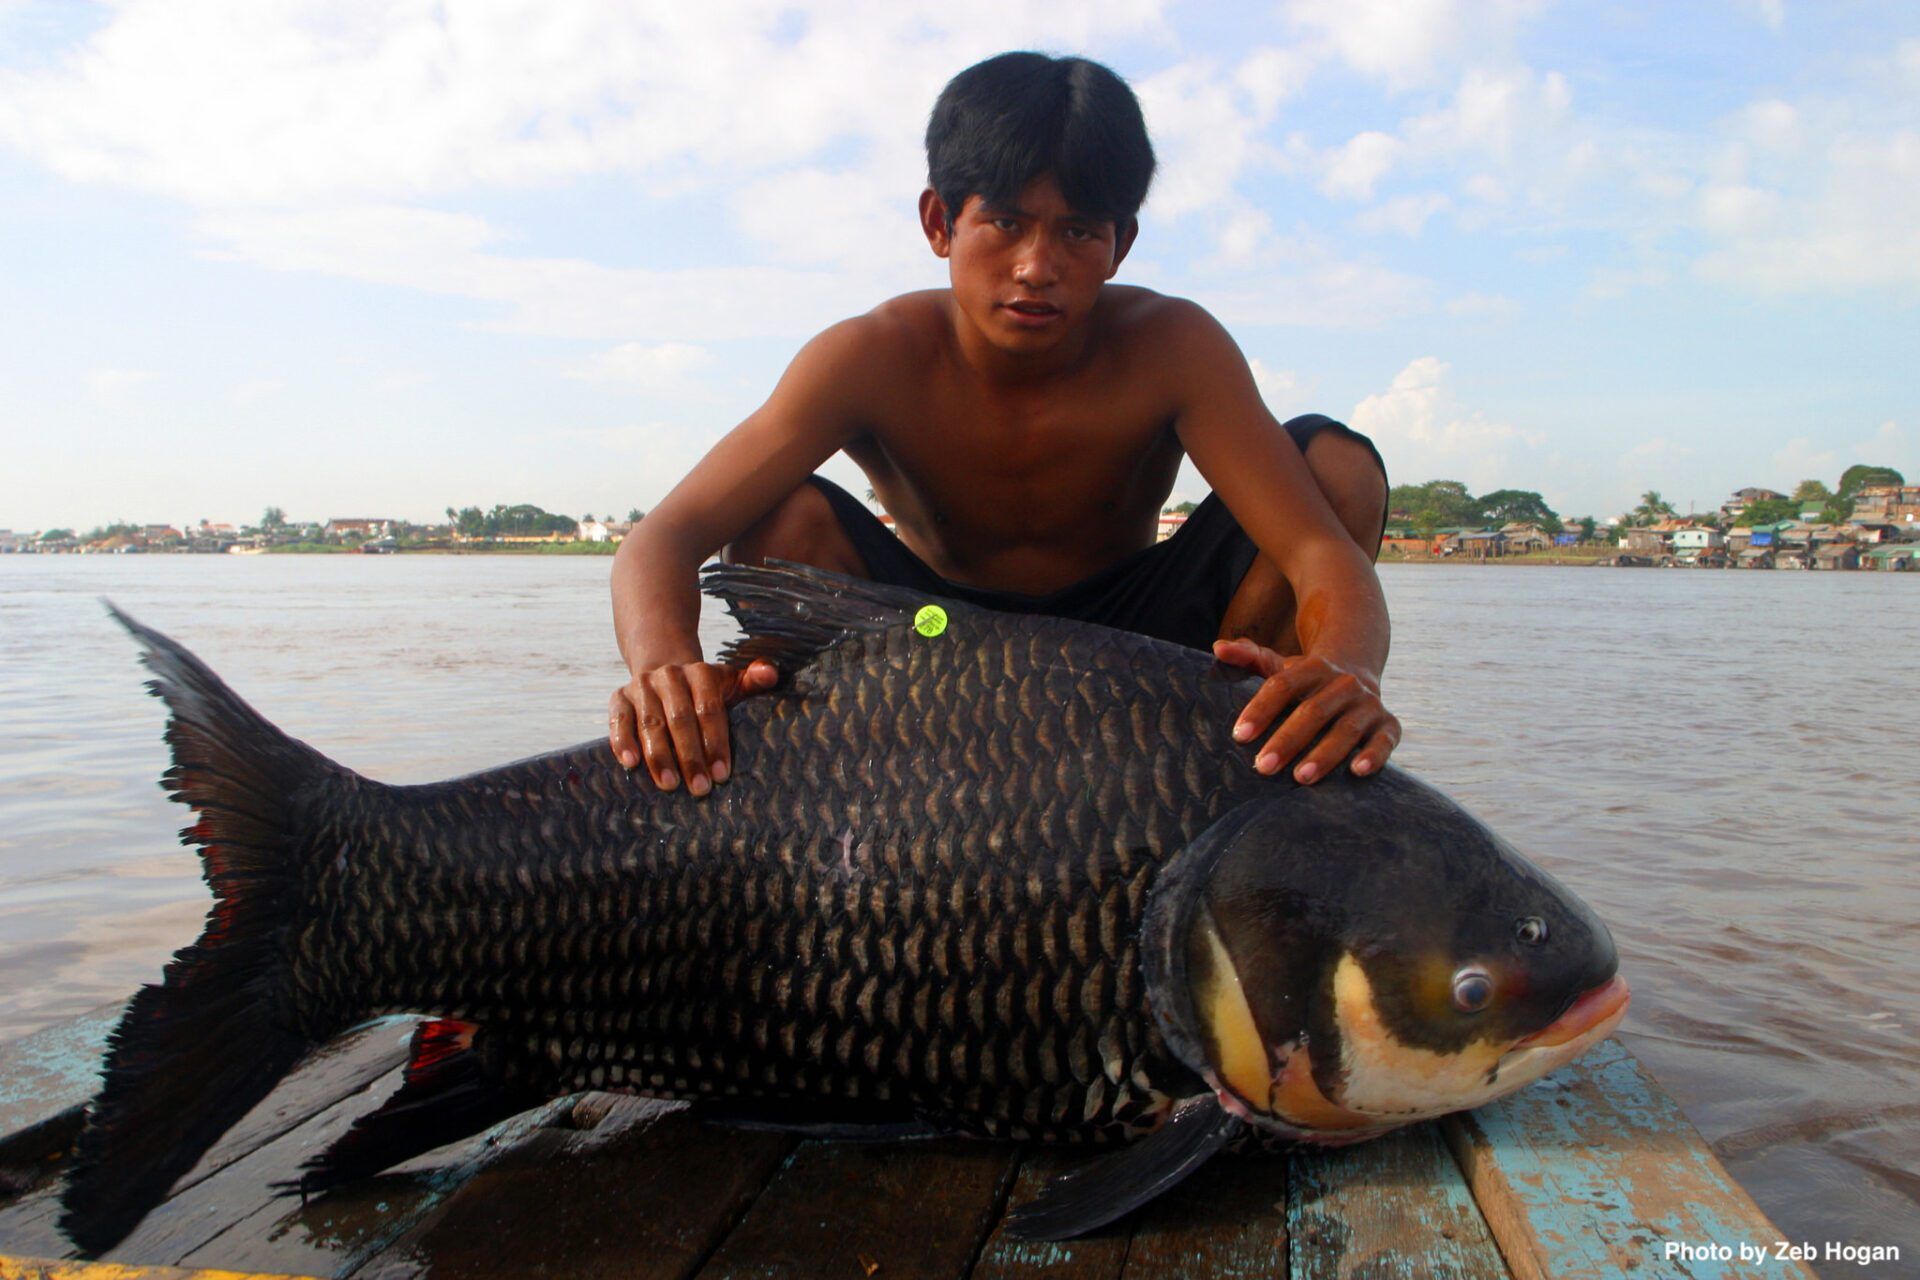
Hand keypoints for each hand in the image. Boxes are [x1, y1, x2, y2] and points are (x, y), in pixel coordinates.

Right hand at [608, 659, 779, 795]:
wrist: (665, 669)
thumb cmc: (705, 690)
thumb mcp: (730, 684)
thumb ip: (752, 681)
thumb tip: (771, 674)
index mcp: (700, 673)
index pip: (709, 708)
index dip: (715, 742)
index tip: (722, 774)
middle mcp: (669, 676)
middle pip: (680, 718)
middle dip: (690, 756)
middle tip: (700, 788)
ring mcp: (642, 686)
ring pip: (650, 722)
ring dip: (659, 756)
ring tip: (670, 785)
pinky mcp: (619, 698)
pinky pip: (618, 719)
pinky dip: (622, 740)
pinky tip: (630, 763)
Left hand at [1212, 639, 1400, 783]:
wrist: (1357, 667)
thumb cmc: (1306, 678)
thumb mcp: (1279, 665)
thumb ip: (1249, 657)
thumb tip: (1219, 648)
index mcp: (1312, 668)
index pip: (1283, 686)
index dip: (1261, 710)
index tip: (1239, 735)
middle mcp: (1343, 683)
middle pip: (1313, 711)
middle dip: (1287, 740)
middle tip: (1263, 767)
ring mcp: (1367, 703)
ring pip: (1346, 728)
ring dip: (1325, 754)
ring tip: (1300, 777)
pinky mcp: (1388, 722)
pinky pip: (1385, 739)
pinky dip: (1376, 754)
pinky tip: (1357, 772)